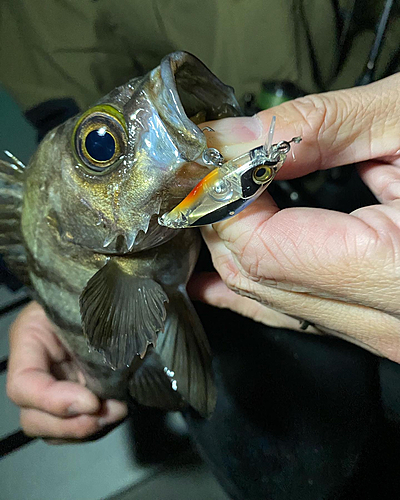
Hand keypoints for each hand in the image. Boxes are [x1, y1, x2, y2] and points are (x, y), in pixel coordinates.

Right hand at [7, 302, 126, 441]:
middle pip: (33, 417)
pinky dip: (98, 425)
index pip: (24, 384)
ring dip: (87, 428)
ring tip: (117, 410)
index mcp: (30, 339)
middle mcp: (38, 368)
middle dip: (70, 425)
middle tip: (104, 412)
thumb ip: (93, 326)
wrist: (115, 290)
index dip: (54, 401)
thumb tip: (115, 360)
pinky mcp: (78, 395)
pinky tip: (117, 409)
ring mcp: (57, 385)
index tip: (92, 401)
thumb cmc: (98, 287)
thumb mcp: (90, 299)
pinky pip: (77, 426)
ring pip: (55, 429)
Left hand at [191, 73, 399, 361]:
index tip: (214, 166)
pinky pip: (296, 312)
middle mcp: (392, 323)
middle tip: (214, 175)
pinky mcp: (382, 326)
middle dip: (221, 223)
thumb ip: (313, 129)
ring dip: (230, 252)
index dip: (223, 204)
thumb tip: (231, 139)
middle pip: (256, 279)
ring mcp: (387, 334)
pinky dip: (254, 285)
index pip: (260, 251)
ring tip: (210, 210)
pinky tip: (221, 272)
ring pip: (268, 302)